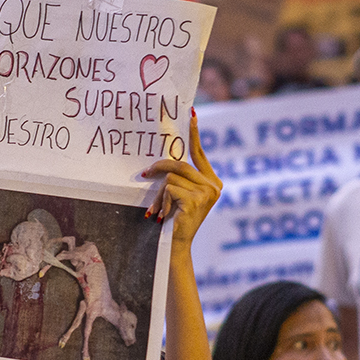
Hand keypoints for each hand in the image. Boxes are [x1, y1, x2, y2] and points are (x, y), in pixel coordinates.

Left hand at [142, 109, 220, 249]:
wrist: (176, 245)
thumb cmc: (175, 219)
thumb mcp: (179, 194)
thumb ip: (180, 177)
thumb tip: (166, 157)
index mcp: (212, 182)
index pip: (200, 154)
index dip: (193, 134)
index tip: (190, 114)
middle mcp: (214, 187)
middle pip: (181, 164)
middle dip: (160, 167)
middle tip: (145, 174)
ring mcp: (207, 193)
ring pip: (172, 176)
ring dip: (160, 192)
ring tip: (159, 208)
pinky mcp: (196, 200)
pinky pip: (169, 187)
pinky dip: (162, 199)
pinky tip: (163, 213)